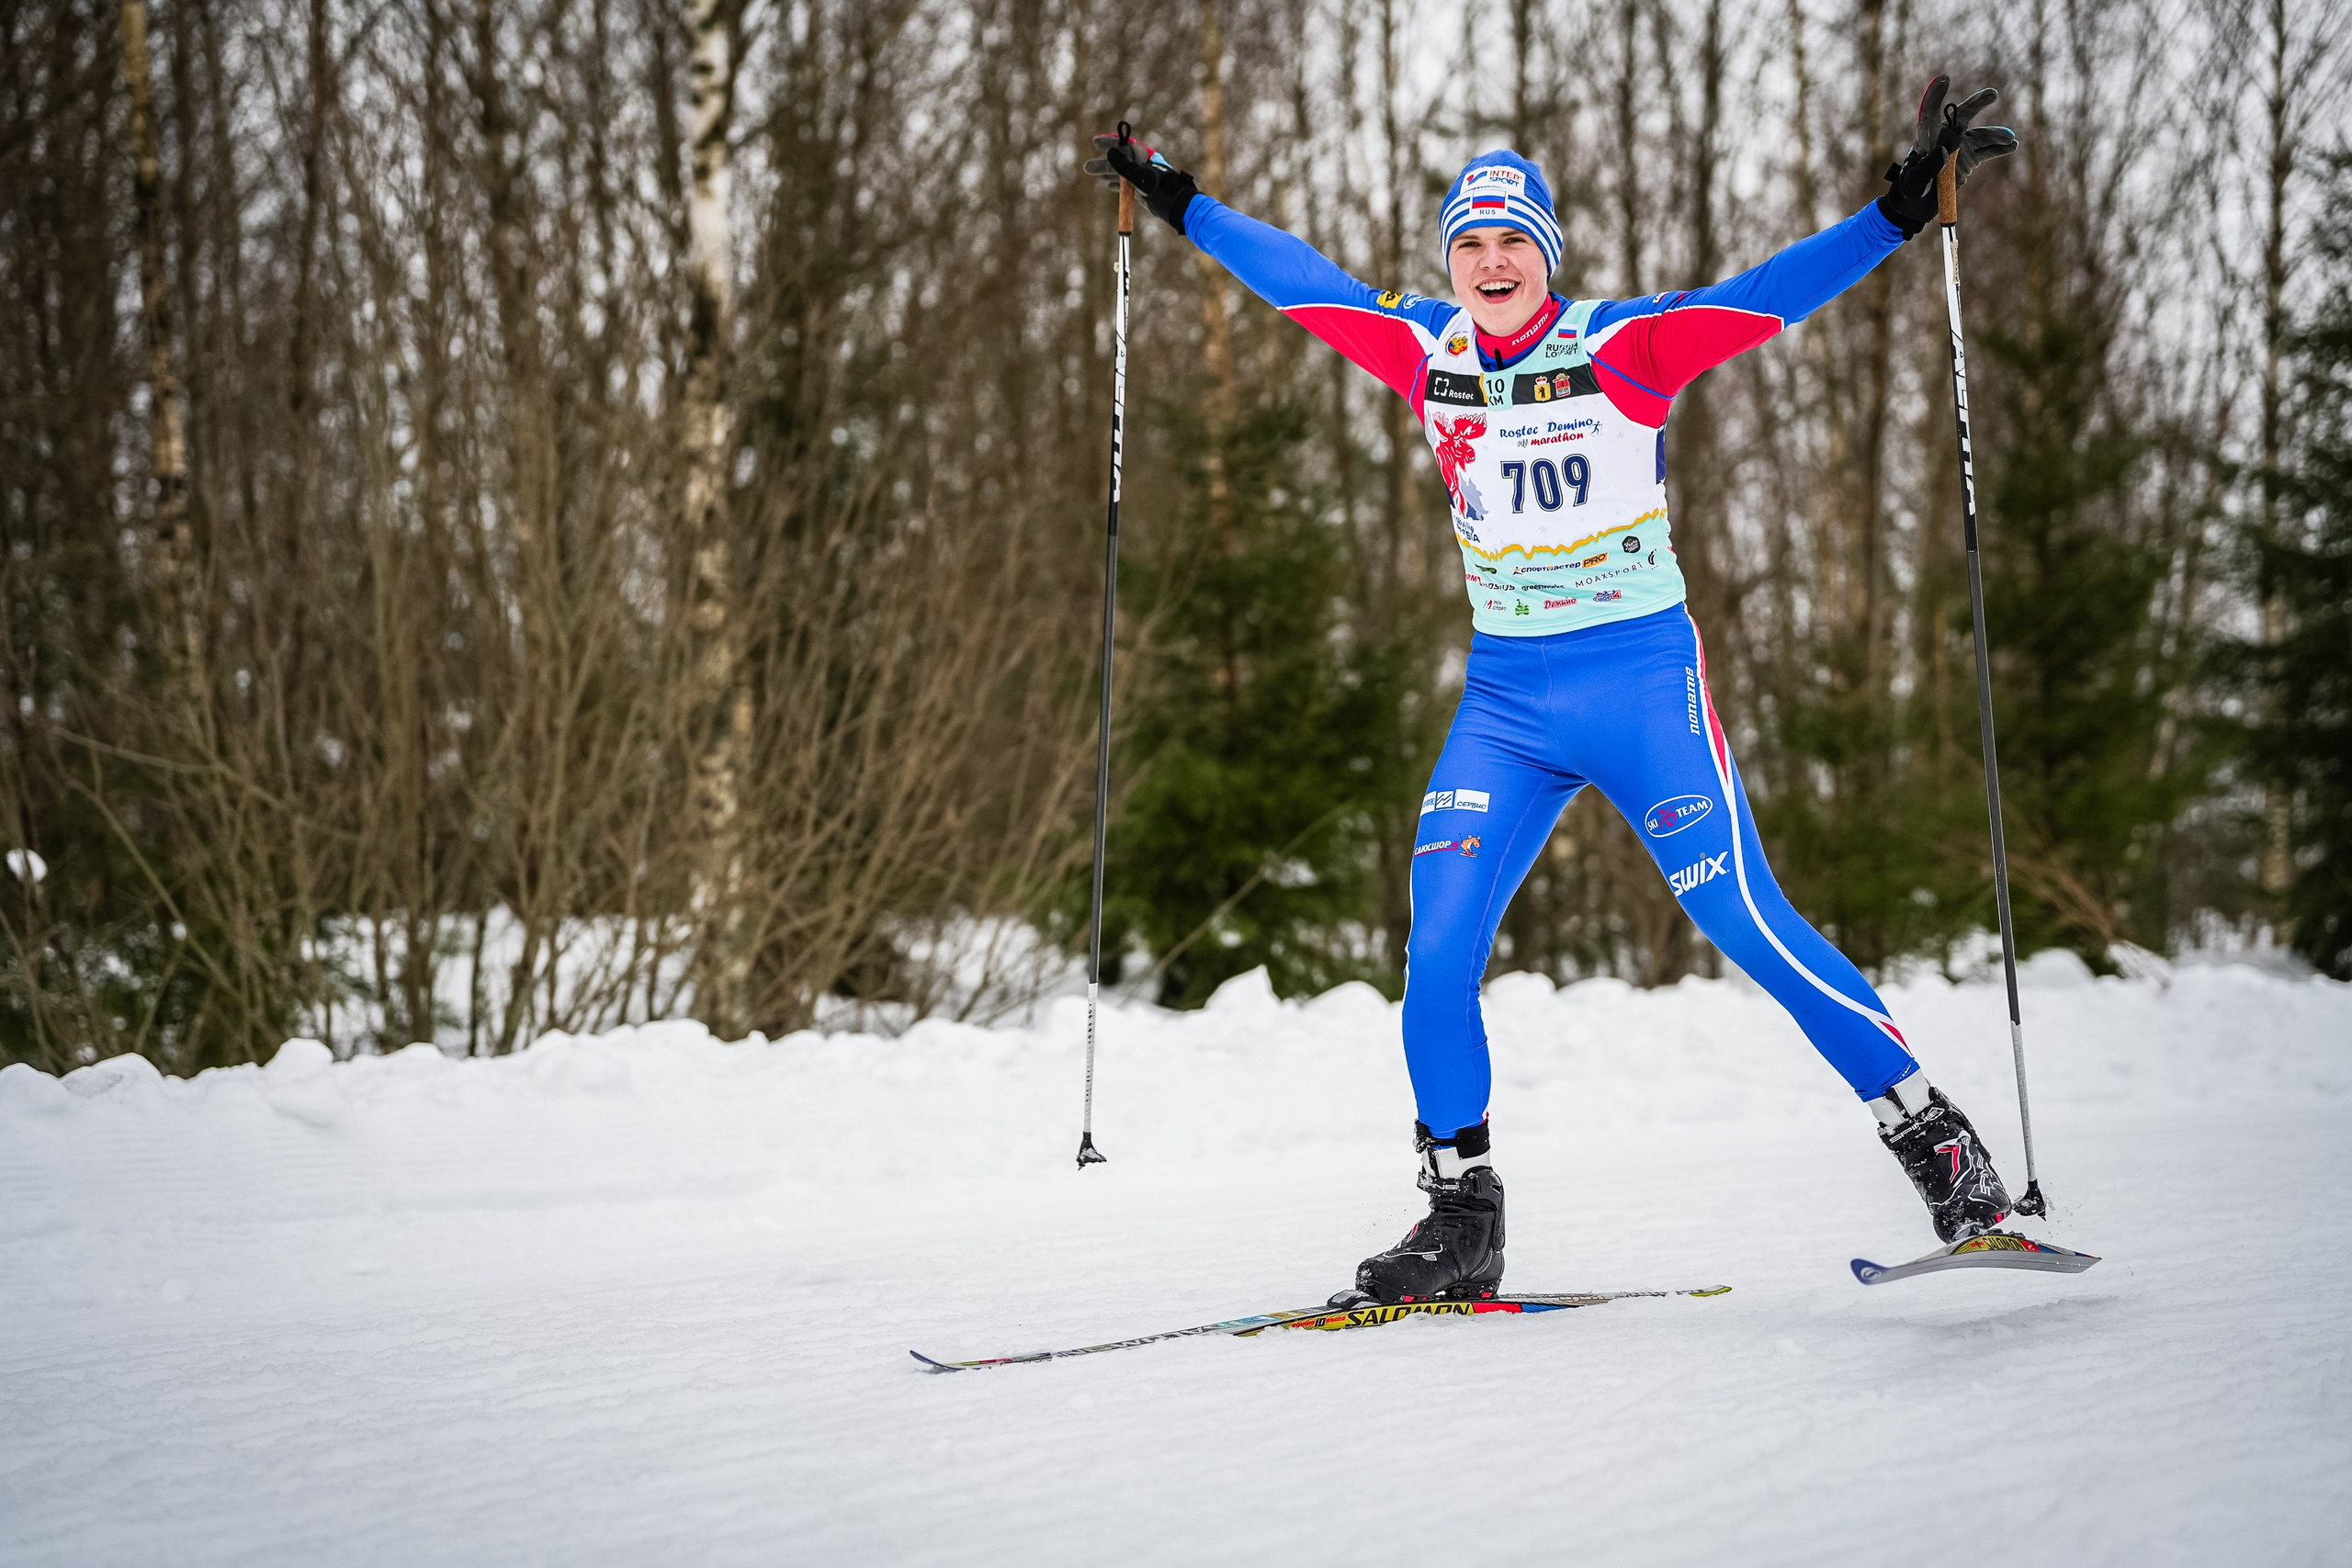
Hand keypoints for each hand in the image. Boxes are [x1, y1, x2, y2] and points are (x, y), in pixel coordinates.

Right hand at [1084, 124, 1199, 235]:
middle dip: (1103, 163)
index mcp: (1141, 157)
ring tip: (1093, 174)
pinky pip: (1126, 185)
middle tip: (1088, 167)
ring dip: (1106, 174)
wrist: (1175, 205)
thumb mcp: (1140, 176)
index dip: (1109, 143)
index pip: (1122, 146)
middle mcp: (1140, 166)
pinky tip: (1109, 186)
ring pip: (1120, 174)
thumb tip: (1110, 152)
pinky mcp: (1142, 190)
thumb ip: (1124, 165)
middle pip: (1118, 161)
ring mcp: (1141, 178)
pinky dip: (1117, 185)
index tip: (1096, 142)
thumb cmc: (1160, 188)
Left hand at [1876, 77, 2014, 236]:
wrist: (1918, 206)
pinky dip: (2000, 148)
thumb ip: (1927, 167)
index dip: (1935, 95)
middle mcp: (1945, 137)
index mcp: (1927, 138)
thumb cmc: (1910, 190)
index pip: (1930, 113)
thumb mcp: (1914, 182)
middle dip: (1977, 104)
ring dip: (1995, 135)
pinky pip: (1988, 150)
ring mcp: (1960, 147)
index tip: (1944, 79)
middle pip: (1962, 116)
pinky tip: (2012, 146)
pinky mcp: (1970, 159)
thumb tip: (1944, 151)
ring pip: (1980, 135)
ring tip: (2009, 139)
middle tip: (1992, 95)